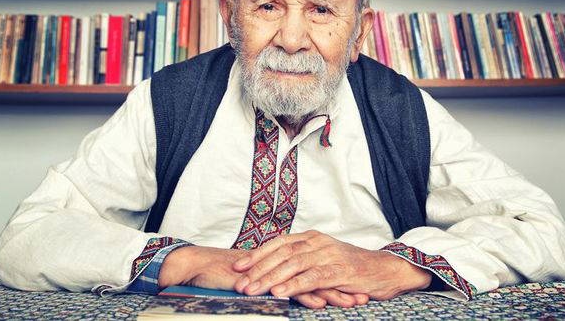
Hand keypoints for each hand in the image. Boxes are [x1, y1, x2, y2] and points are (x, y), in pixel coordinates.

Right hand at [157, 245, 367, 308]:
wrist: (200, 266)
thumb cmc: (226, 273)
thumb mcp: (257, 278)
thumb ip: (274, 280)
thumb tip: (289, 290)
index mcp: (283, 259)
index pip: (315, 268)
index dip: (335, 278)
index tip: (356, 288)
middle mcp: (282, 261)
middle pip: (318, 272)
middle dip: (342, 284)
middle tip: (364, 295)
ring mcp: (273, 268)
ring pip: (308, 279)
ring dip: (331, 292)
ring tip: (352, 302)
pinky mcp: (263, 277)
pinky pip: (287, 287)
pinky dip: (306, 296)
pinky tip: (320, 304)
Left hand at [232, 230, 431, 300]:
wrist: (386, 269)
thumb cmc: (352, 267)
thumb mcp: (324, 258)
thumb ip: (303, 260)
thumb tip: (275, 268)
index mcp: (312, 238)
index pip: (278, 243)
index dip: (257, 254)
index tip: (238, 267)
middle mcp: (318, 243)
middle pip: (281, 254)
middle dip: (258, 269)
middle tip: (239, 282)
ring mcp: (329, 255)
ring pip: (293, 264)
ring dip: (270, 278)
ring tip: (253, 289)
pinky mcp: (339, 271)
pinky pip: (312, 278)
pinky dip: (294, 285)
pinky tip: (280, 292)